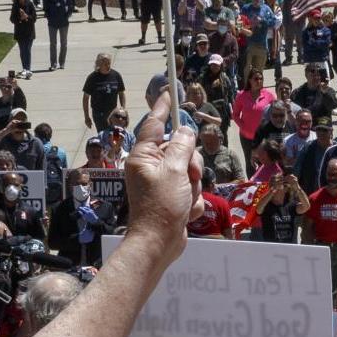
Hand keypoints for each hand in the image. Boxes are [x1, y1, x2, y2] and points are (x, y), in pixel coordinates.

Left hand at [122, 86, 198, 246]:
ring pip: (190, 171)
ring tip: (184, 199)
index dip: (163, 108)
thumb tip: (185, 131)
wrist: (159, 243)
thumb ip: (182, 147)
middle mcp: (151, 167)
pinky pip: (191, 191)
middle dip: (190, 164)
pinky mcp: (172, 198)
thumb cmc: (160, 207)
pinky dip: (192, 202)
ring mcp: (162, 183)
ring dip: (193, 187)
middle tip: (189, 176)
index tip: (168, 93)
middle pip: (180, 150)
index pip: (154, 125)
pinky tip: (184, 212)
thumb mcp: (174, 171)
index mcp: (144, 157)